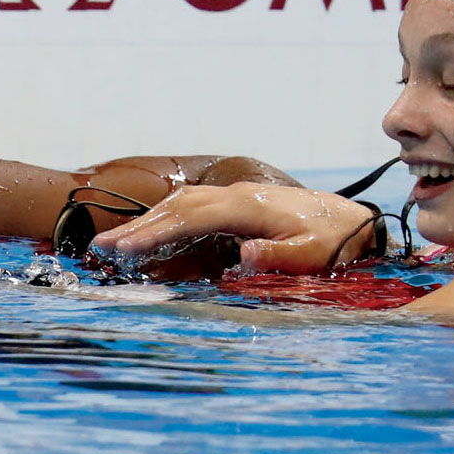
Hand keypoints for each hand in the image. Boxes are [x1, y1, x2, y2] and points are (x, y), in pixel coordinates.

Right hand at [89, 182, 380, 274]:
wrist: (353, 222)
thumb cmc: (333, 243)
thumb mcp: (311, 256)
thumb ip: (277, 258)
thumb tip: (243, 258)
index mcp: (248, 206)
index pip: (190, 217)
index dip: (155, 232)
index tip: (125, 249)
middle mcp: (236, 195)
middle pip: (177, 206)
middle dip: (138, 226)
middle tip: (101, 246)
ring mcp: (235, 195)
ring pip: (181, 202)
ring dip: (149, 220)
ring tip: (116, 242)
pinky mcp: (237, 203)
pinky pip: (193, 206)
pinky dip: (166, 217)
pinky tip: (151, 232)